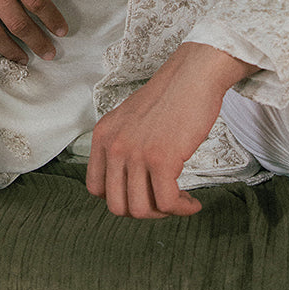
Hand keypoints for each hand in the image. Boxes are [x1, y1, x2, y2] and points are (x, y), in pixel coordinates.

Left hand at [86, 42, 256, 218]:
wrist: (193, 76)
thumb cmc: (170, 98)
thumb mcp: (130, 121)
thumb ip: (123, 147)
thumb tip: (130, 185)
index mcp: (103, 137)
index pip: (96, 189)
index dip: (119, 199)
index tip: (141, 195)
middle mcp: (114, 146)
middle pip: (117, 206)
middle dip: (143, 212)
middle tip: (163, 202)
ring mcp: (136, 153)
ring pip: (140, 210)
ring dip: (163, 213)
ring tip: (179, 201)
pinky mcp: (161, 158)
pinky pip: (166, 202)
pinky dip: (182, 209)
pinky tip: (192, 203)